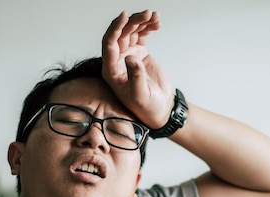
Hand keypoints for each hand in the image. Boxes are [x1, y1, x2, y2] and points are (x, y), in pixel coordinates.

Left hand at [101, 10, 172, 128]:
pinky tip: (156, 23)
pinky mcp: (139, 53)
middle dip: (132, 21)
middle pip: (121, 34)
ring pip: (131, 32)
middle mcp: (117, 61)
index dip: (115, 28)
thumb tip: (130, 58)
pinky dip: (148, 27)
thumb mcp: (140, 96)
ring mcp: (128, 56)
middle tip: (146, 14)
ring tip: (154, 16)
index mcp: (111, 71)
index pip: (109, 44)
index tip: (124, 16)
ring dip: (141, 21)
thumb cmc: (147, 107)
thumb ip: (135, 77)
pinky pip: (141, 35)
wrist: (160, 109)